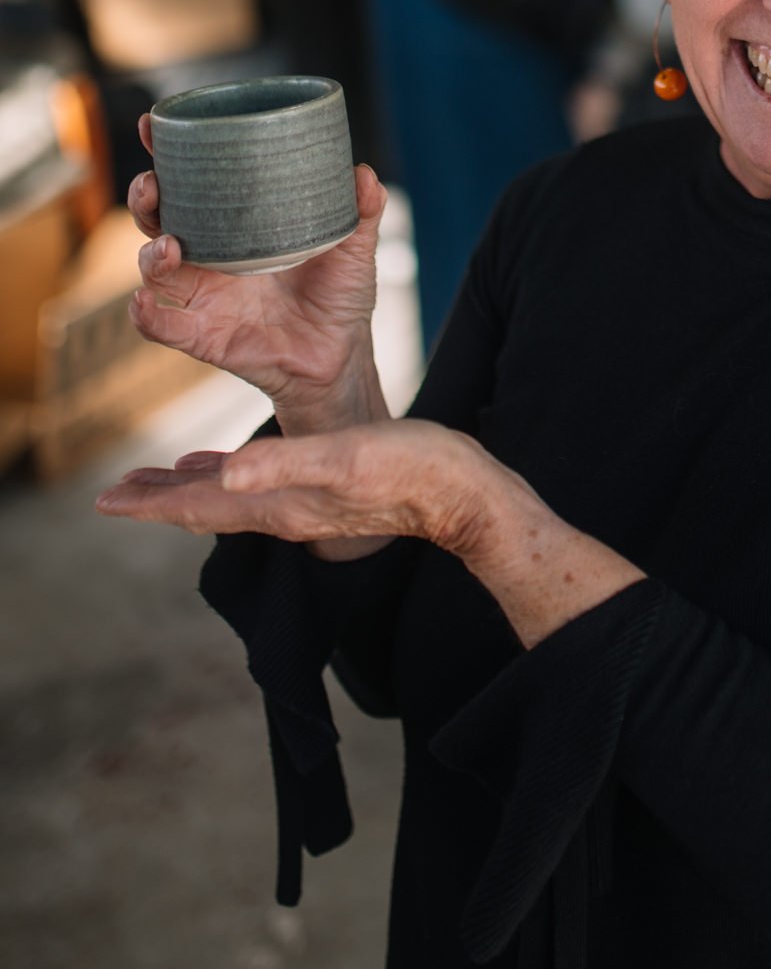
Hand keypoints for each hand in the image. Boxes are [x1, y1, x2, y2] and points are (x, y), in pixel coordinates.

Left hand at [96, 422, 648, 647]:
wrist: (468, 492)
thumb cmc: (413, 471)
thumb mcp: (347, 459)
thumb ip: (284, 466)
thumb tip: (224, 476)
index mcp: (281, 504)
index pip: (200, 508)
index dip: (151, 503)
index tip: (105, 500)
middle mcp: (287, 509)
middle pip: (207, 508)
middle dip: (159, 499)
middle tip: (115, 492)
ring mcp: (309, 503)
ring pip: (233, 498)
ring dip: (191, 489)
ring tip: (159, 479)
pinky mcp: (331, 487)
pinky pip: (265, 484)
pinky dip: (235, 474)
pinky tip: (233, 463)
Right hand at [128, 112, 386, 434]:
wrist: (341, 358)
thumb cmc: (340, 297)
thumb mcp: (355, 249)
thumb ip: (361, 211)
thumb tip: (363, 172)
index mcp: (236, 228)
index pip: (191, 185)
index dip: (167, 154)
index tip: (156, 125)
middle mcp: (210, 258)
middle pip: (157, 220)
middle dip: (146, 197)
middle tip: (156, 185)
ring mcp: (203, 297)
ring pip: (153, 270)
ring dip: (150, 254)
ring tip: (171, 247)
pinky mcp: (202, 336)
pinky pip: (160, 326)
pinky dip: (146, 316)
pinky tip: (145, 303)